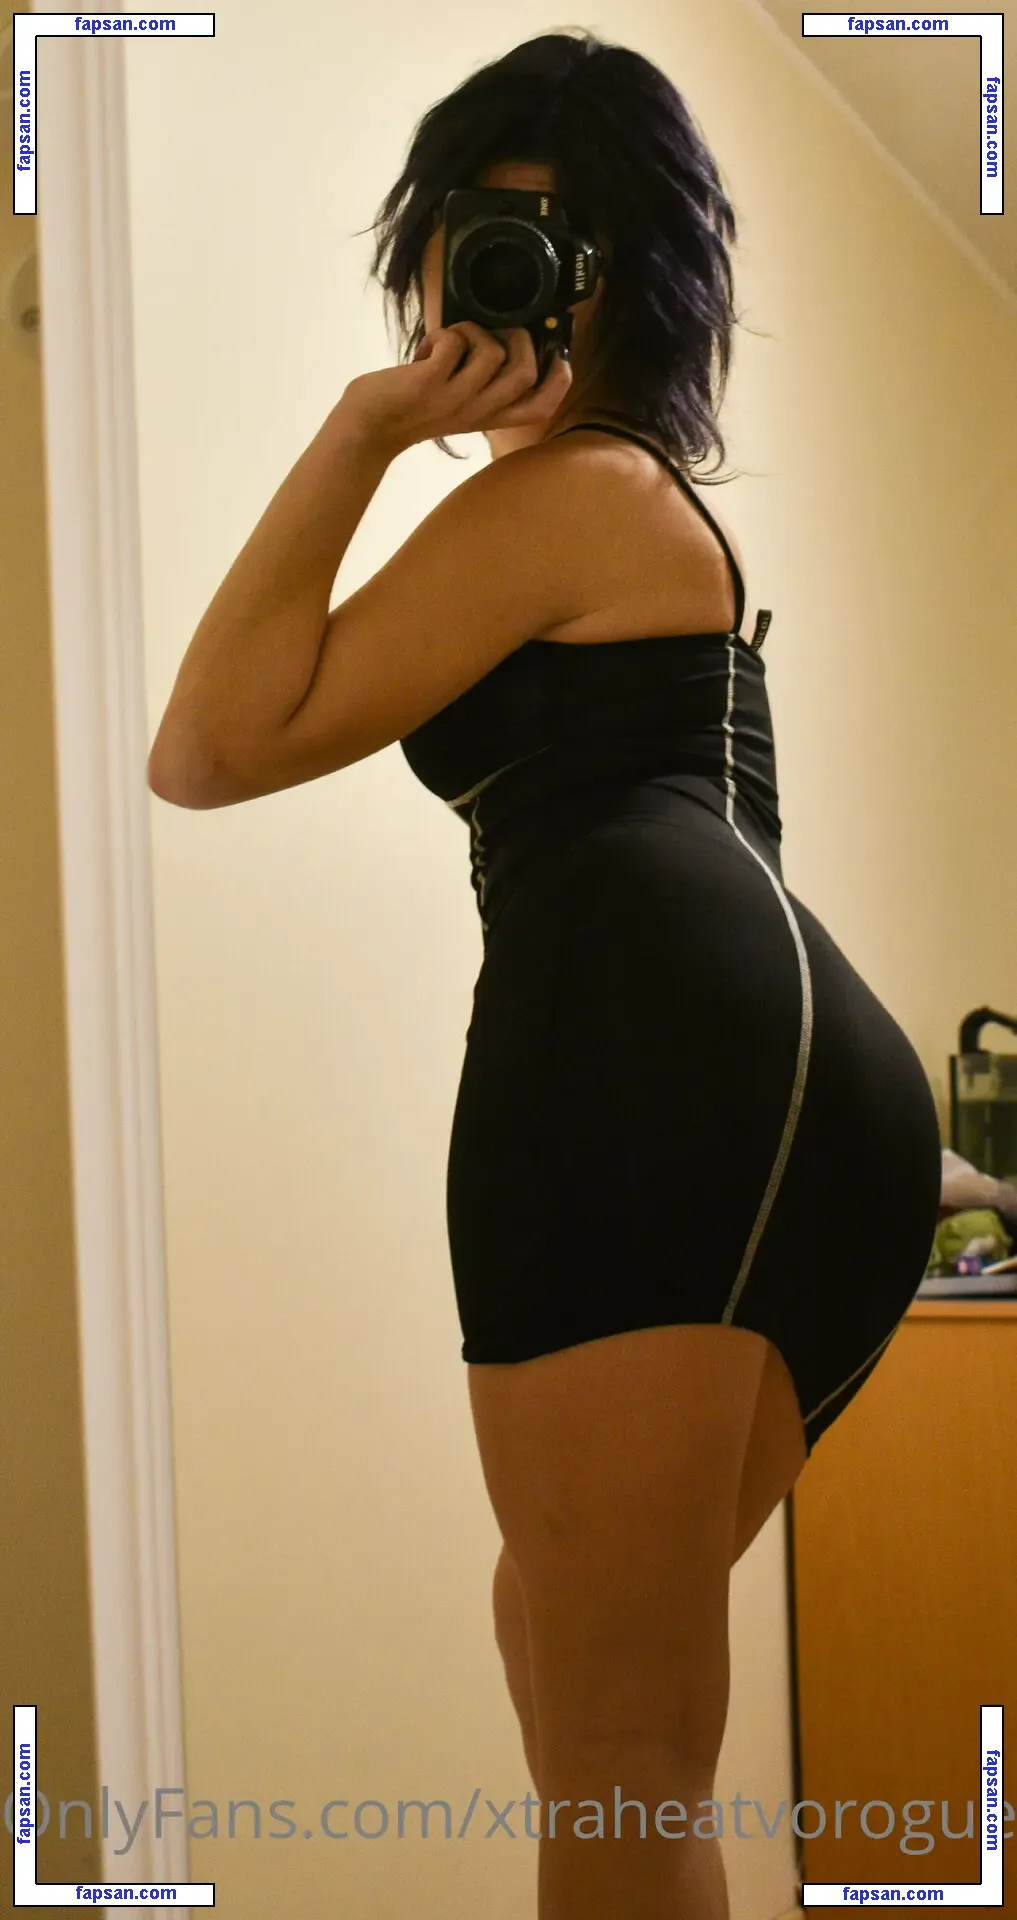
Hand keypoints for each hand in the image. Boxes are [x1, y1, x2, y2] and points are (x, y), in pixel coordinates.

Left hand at [339, 321, 572, 456]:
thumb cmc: (411, 409)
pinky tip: (427, 349)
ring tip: (450, 341)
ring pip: (493, 351)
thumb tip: (504, 336)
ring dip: (472, 331)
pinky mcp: (429, 384)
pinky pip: (455, 342)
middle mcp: (478, 412)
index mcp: (489, 417)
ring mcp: (454, 399)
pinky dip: (443, 334)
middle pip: (526, 372)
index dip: (559, 379)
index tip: (554, 354)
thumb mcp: (457, 405)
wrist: (368, 427)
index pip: (542, 407)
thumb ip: (482, 383)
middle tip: (489, 333)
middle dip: (516, 337)